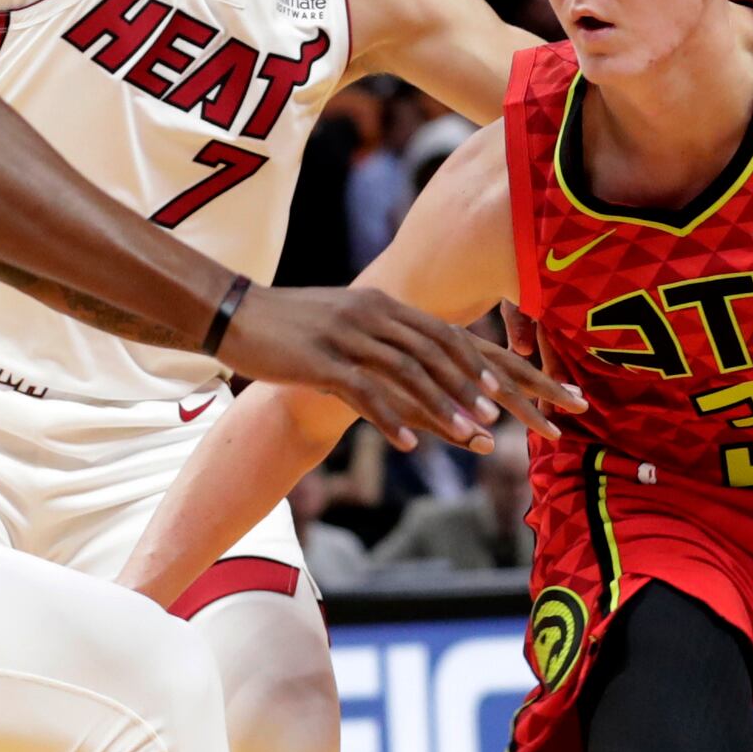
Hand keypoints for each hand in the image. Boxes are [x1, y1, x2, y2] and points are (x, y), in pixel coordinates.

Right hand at [221, 286, 583, 452]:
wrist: (234, 313)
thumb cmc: (293, 325)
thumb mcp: (347, 324)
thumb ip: (385, 340)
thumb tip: (422, 363)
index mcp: (387, 307)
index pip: (449, 335)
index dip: (486, 364)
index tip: (518, 392)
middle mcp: (376, 316)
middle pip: (442, 352)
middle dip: (481, 387)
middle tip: (512, 418)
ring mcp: (350, 337)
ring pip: (410, 373)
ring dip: (445, 406)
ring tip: (474, 436)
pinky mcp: (321, 361)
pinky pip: (365, 392)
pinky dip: (392, 418)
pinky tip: (412, 444)